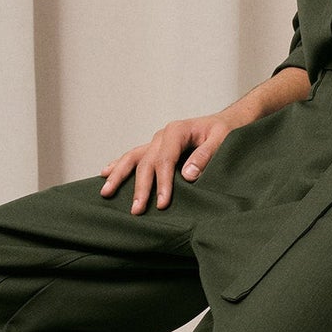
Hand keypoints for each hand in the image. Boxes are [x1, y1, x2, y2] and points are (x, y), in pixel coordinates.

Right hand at [100, 109, 237, 212]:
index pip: (165, 159)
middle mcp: (163, 135)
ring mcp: (156, 141)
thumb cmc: (226, 131)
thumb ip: (205, 155)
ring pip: (133, 158)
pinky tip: (105, 173)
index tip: (161, 203)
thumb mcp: (222, 139)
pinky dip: (119, 164)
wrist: (227, 121)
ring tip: (105, 192)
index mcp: (177, 130)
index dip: (162, 182)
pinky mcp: (155, 148)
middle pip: (146, 162)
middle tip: (136, 210)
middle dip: (140, 187)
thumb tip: (187, 176)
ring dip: (119, 175)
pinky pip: (134, 156)